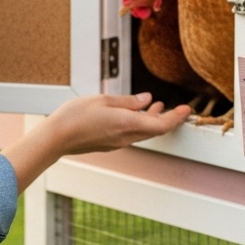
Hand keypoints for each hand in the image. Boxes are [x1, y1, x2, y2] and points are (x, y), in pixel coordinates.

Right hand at [43, 92, 191, 154]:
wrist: (57, 137)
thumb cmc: (76, 116)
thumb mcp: (104, 100)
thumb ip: (128, 101)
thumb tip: (145, 100)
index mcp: (128, 124)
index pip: (161, 125)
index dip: (176, 118)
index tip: (186, 109)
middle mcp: (126, 137)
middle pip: (155, 130)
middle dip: (167, 118)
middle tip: (177, 108)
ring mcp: (118, 142)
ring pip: (143, 132)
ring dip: (152, 119)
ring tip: (156, 104)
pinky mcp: (109, 144)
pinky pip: (131, 133)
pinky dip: (139, 123)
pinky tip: (134, 112)